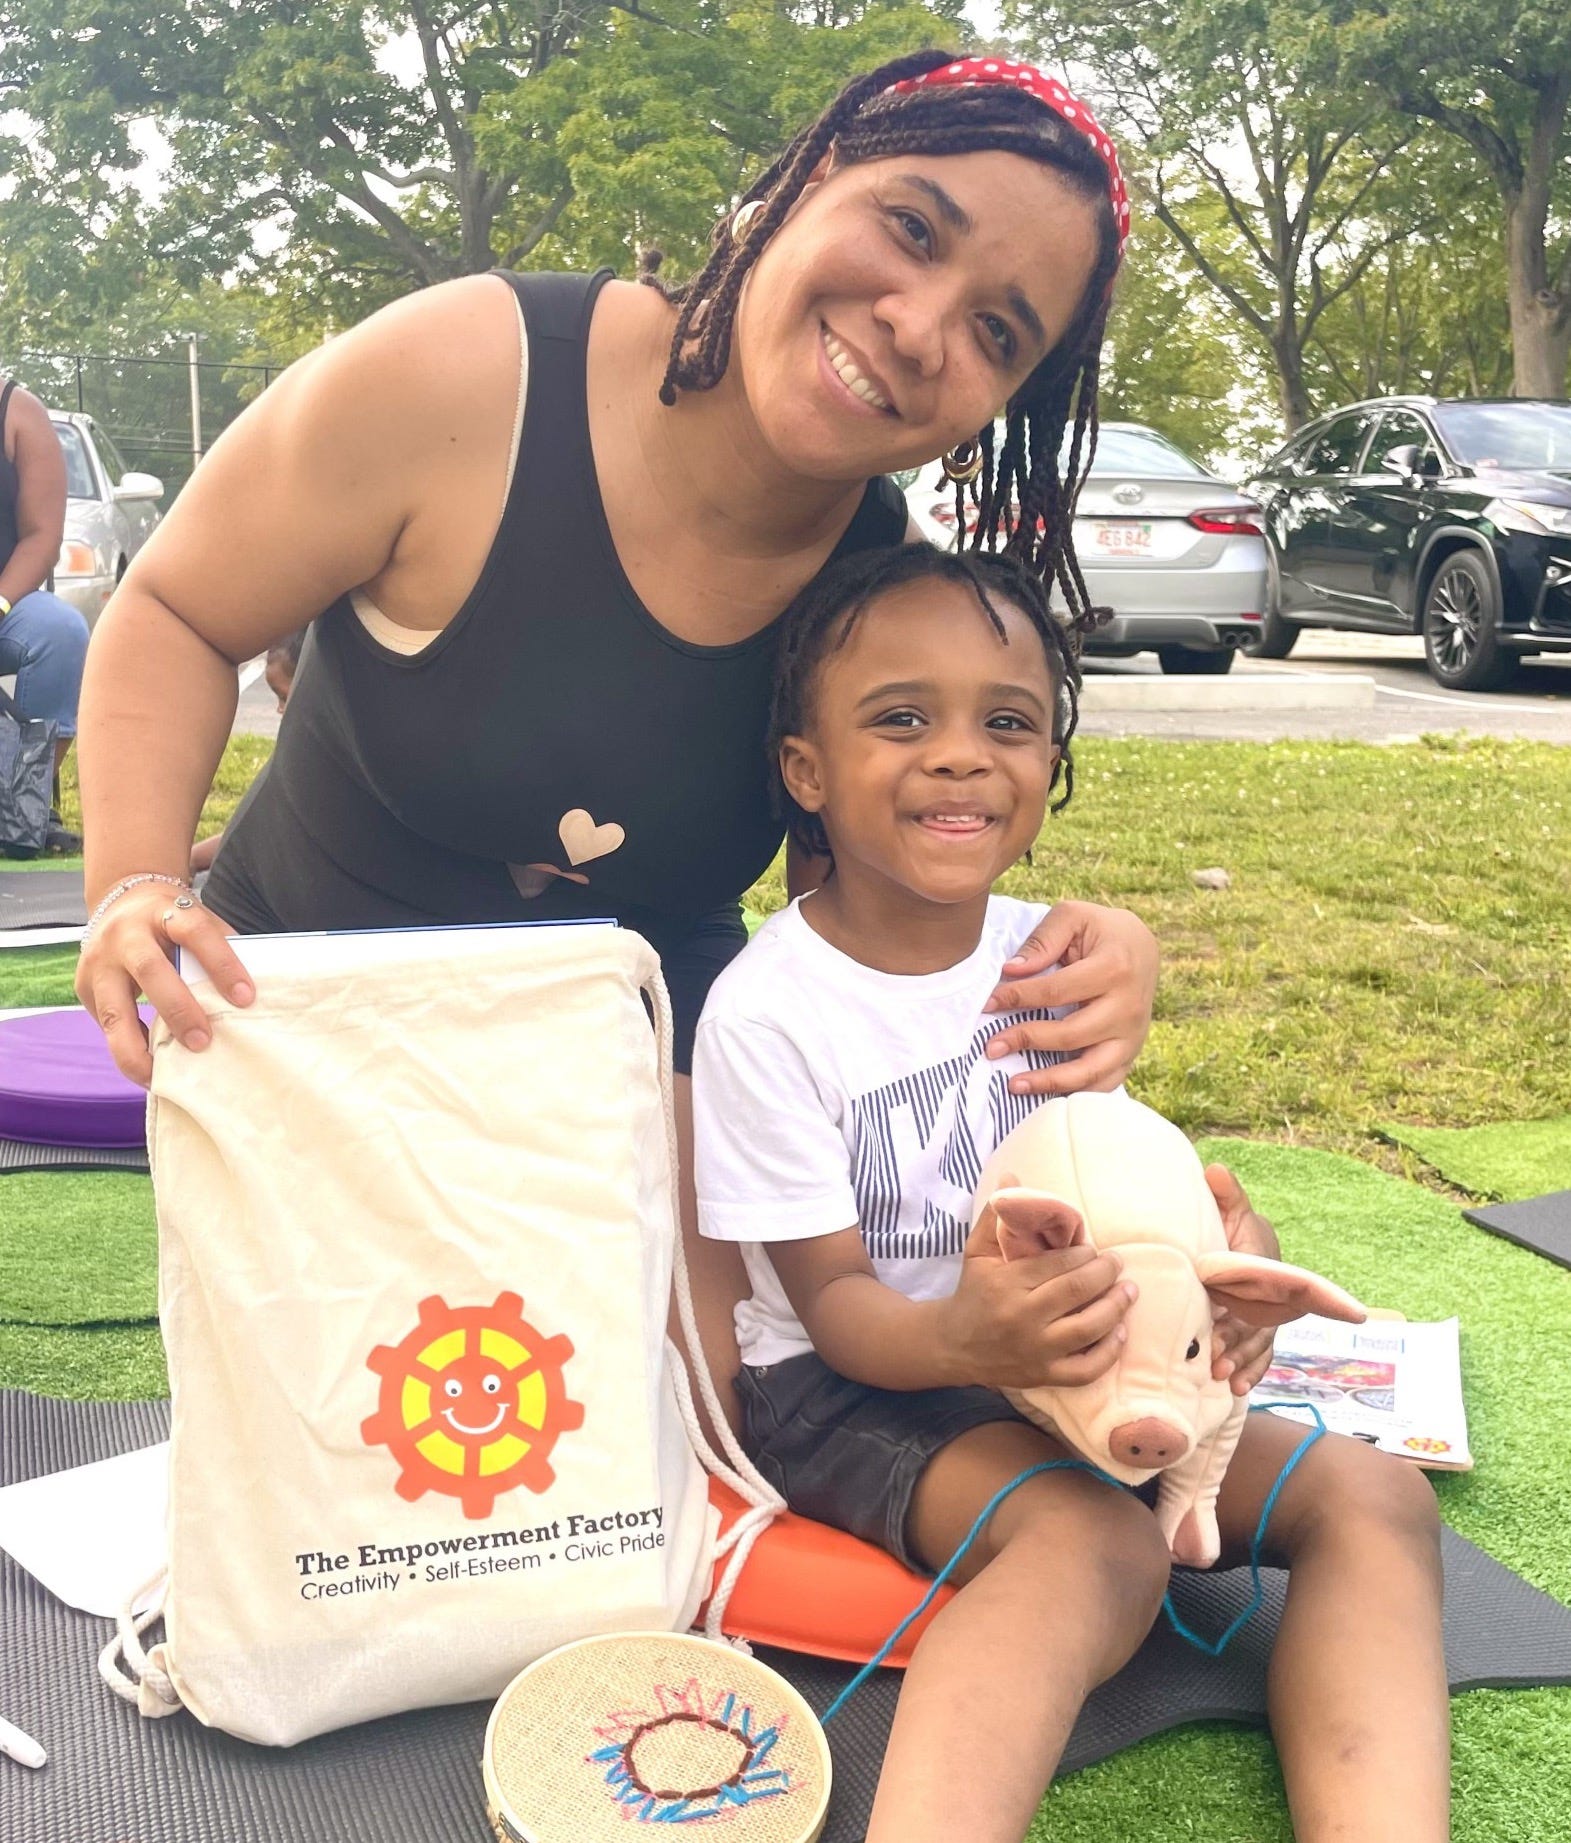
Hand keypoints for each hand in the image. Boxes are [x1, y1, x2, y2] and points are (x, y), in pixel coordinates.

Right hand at [76, 884, 253, 1085]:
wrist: (120, 901)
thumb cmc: (172, 921)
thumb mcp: (197, 920)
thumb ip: (219, 951)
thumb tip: (247, 1001)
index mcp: (164, 911)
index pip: (196, 932)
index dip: (222, 964)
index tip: (246, 998)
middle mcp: (126, 934)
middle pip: (150, 970)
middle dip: (178, 1010)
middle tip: (203, 1042)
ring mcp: (99, 960)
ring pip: (113, 1009)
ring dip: (137, 1049)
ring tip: (158, 1077)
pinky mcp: (84, 985)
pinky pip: (106, 1024)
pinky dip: (127, 1048)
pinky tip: (146, 1070)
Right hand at [937, 1221, 1134, 1391]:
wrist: (954, 1345)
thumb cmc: (973, 1291)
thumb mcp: (976, 1251)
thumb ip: (995, 1216)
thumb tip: (1012, 1177)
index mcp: (1007, 1284)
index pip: (1058, 1264)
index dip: (1083, 1254)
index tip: (1093, 1248)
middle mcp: (1023, 1318)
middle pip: (1077, 1291)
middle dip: (1105, 1272)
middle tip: (1116, 1263)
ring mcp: (1036, 1351)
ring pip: (1088, 1329)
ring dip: (1116, 1307)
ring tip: (1129, 1291)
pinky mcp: (1044, 1376)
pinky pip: (1086, 1369)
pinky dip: (1108, 1352)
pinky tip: (1119, 1332)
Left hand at [981, 901, 1157, 1095]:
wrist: (1142, 946)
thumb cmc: (1101, 930)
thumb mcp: (1073, 916)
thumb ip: (1042, 940)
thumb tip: (1012, 971)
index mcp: (1114, 967)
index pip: (1056, 991)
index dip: (1017, 998)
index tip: (989, 1004)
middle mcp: (1128, 1006)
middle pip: (1071, 1034)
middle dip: (1026, 1041)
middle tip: (991, 1047)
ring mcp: (1133, 1034)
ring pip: (1092, 1069)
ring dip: (1050, 1081)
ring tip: (1014, 1084)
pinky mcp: (1132, 1052)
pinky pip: (1107, 1083)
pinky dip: (1078, 1094)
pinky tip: (1047, 1098)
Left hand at [1205, 1163, 1280, 1394]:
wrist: (1240, 1247)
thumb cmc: (1233, 1229)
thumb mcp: (1230, 1211)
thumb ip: (1226, 1195)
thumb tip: (1214, 1170)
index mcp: (1262, 1263)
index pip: (1257, 1286)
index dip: (1241, 1304)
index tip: (1220, 1318)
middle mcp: (1270, 1293)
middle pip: (1258, 1322)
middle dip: (1238, 1342)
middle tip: (1217, 1359)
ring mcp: (1267, 1316)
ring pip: (1259, 1343)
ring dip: (1244, 1361)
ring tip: (1224, 1378)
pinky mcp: (1260, 1331)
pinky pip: (1263, 1355)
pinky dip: (1254, 1371)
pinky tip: (1239, 1388)